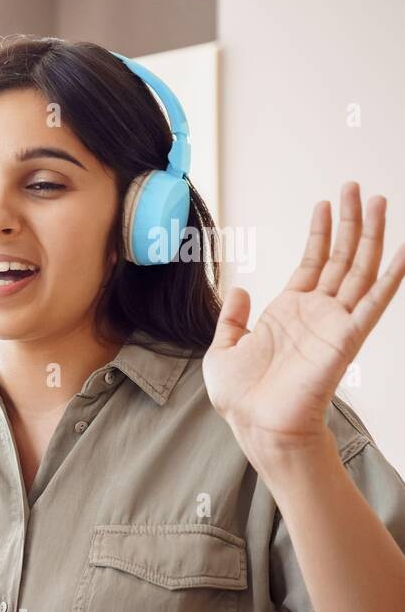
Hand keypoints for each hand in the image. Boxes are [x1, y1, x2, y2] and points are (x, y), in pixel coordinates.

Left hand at [203, 182, 404, 461]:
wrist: (256, 424)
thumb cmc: (241, 396)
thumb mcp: (223, 349)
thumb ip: (232, 319)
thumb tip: (240, 289)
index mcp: (289, 312)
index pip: (312, 262)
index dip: (320, 232)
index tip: (325, 202)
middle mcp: (316, 312)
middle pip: (341, 256)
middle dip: (349, 221)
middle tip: (356, 187)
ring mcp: (334, 322)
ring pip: (359, 268)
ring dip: (369, 234)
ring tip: (377, 200)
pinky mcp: (347, 336)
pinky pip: (376, 300)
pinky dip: (392, 274)